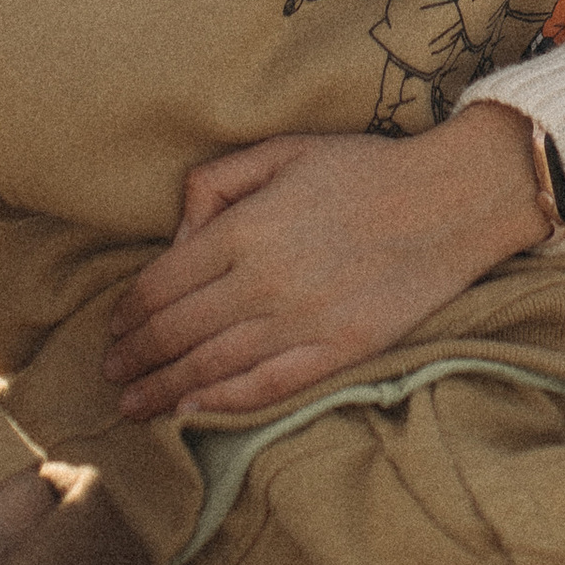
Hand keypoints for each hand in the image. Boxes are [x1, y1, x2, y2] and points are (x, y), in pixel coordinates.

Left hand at [103, 105, 547, 420]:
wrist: (452, 199)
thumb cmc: (364, 169)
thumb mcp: (282, 151)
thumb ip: (217, 184)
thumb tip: (176, 238)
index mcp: (245, 230)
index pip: (160, 285)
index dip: (127, 314)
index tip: (112, 330)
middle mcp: (264, 281)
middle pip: (175, 332)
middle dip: (135, 358)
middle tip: (112, 374)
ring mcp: (302, 321)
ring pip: (209, 368)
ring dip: (162, 390)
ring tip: (133, 405)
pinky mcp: (339, 351)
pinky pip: (264, 387)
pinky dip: (220, 405)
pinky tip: (190, 413)